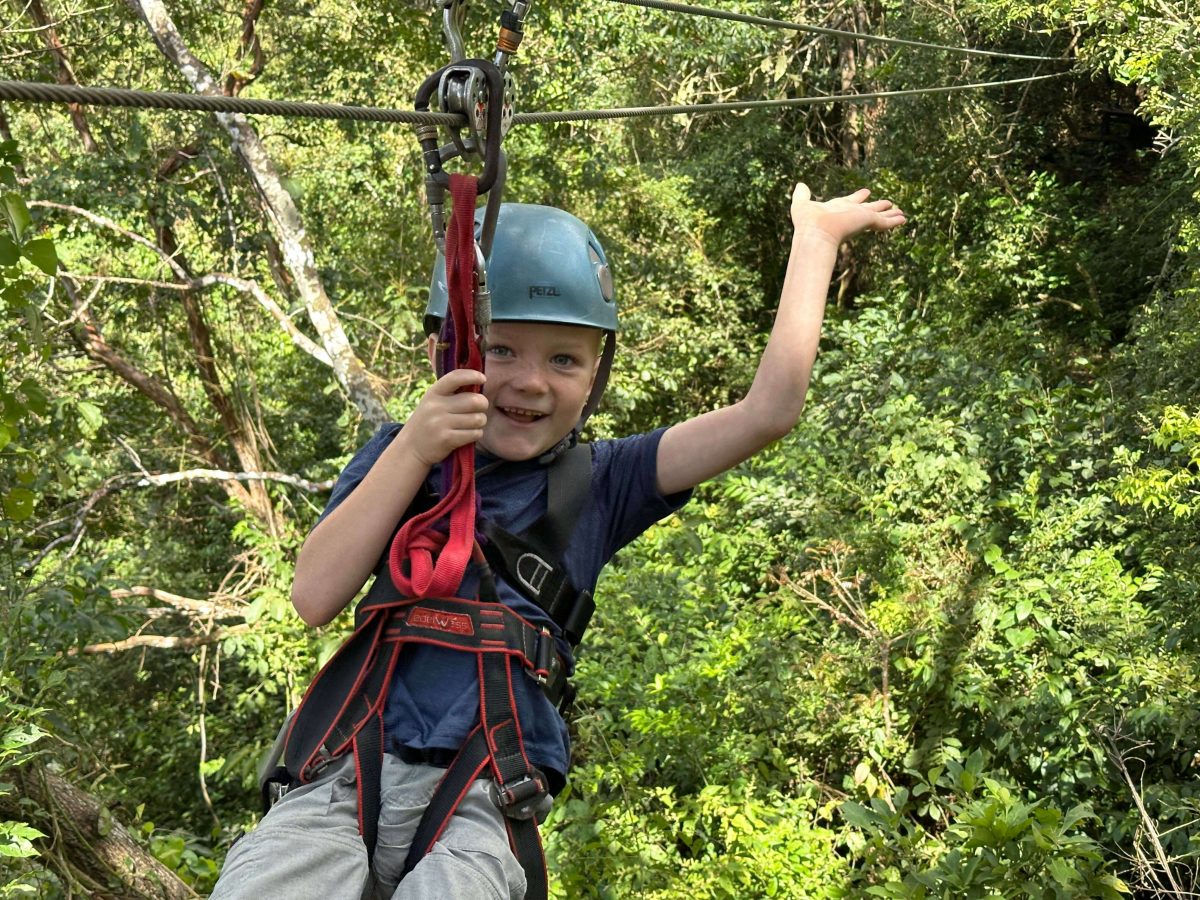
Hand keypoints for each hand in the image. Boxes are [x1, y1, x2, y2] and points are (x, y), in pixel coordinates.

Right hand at [405, 368, 488, 466]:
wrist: (411, 448)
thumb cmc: (428, 422)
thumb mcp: (432, 403)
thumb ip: (451, 393)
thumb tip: (479, 381)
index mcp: (433, 393)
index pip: (455, 378)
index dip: (472, 375)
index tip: (483, 378)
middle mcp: (436, 406)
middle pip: (475, 400)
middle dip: (483, 405)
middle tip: (479, 410)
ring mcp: (440, 423)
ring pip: (478, 419)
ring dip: (480, 422)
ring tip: (472, 424)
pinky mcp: (447, 439)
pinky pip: (474, 433)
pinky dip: (476, 434)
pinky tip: (468, 435)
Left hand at [790, 182, 906, 246]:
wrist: (816, 233)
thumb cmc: (807, 222)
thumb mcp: (801, 203)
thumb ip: (801, 194)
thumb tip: (800, 184)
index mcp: (838, 209)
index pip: (851, 202)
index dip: (859, 197)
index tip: (866, 192)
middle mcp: (851, 214)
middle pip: (869, 209)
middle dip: (878, 206)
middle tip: (889, 203)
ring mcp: (860, 219)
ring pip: (880, 216)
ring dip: (890, 214)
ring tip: (901, 213)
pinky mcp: (868, 222)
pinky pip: (884, 222)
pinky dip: (894, 221)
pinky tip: (903, 219)